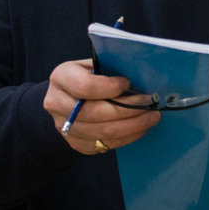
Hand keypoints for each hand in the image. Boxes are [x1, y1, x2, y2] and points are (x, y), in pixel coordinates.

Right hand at [43, 58, 160, 154]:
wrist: (65, 99)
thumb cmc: (85, 77)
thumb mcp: (91, 65)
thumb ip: (108, 70)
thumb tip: (139, 78)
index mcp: (61, 78)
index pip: (85, 86)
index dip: (110, 87)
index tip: (128, 83)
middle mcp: (57, 104)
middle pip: (96, 113)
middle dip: (129, 110)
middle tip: (150, 105)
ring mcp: (64, 127)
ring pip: (103, 132)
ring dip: (132, 126)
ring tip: (151, 118)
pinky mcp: (75, 143)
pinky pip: (105, 144)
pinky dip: (126, 137)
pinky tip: (140, 128)